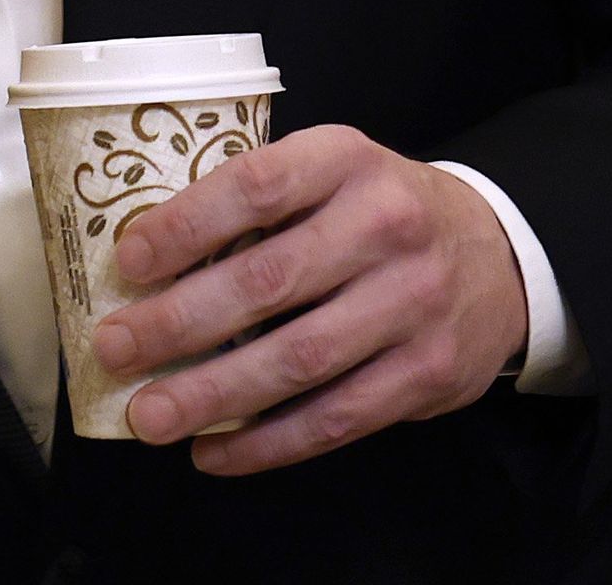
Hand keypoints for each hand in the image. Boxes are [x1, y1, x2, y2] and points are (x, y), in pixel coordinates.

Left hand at [90, 124, 528, 474]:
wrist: (496, 252)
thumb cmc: (379, 209)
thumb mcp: (332, 171)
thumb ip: (263, 202)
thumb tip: (150, 253)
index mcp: (347, 161)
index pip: (257, 186)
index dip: (187, 224)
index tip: (129, 260)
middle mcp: (385, 227)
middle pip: (267, 281)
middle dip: (179, 321)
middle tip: (116, 347)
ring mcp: (412, 304)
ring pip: (298, 360)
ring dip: (212, 394)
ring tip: (149, 414)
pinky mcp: (428, 374)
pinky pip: (335, 418)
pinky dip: (267, 442)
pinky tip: (213, 450)